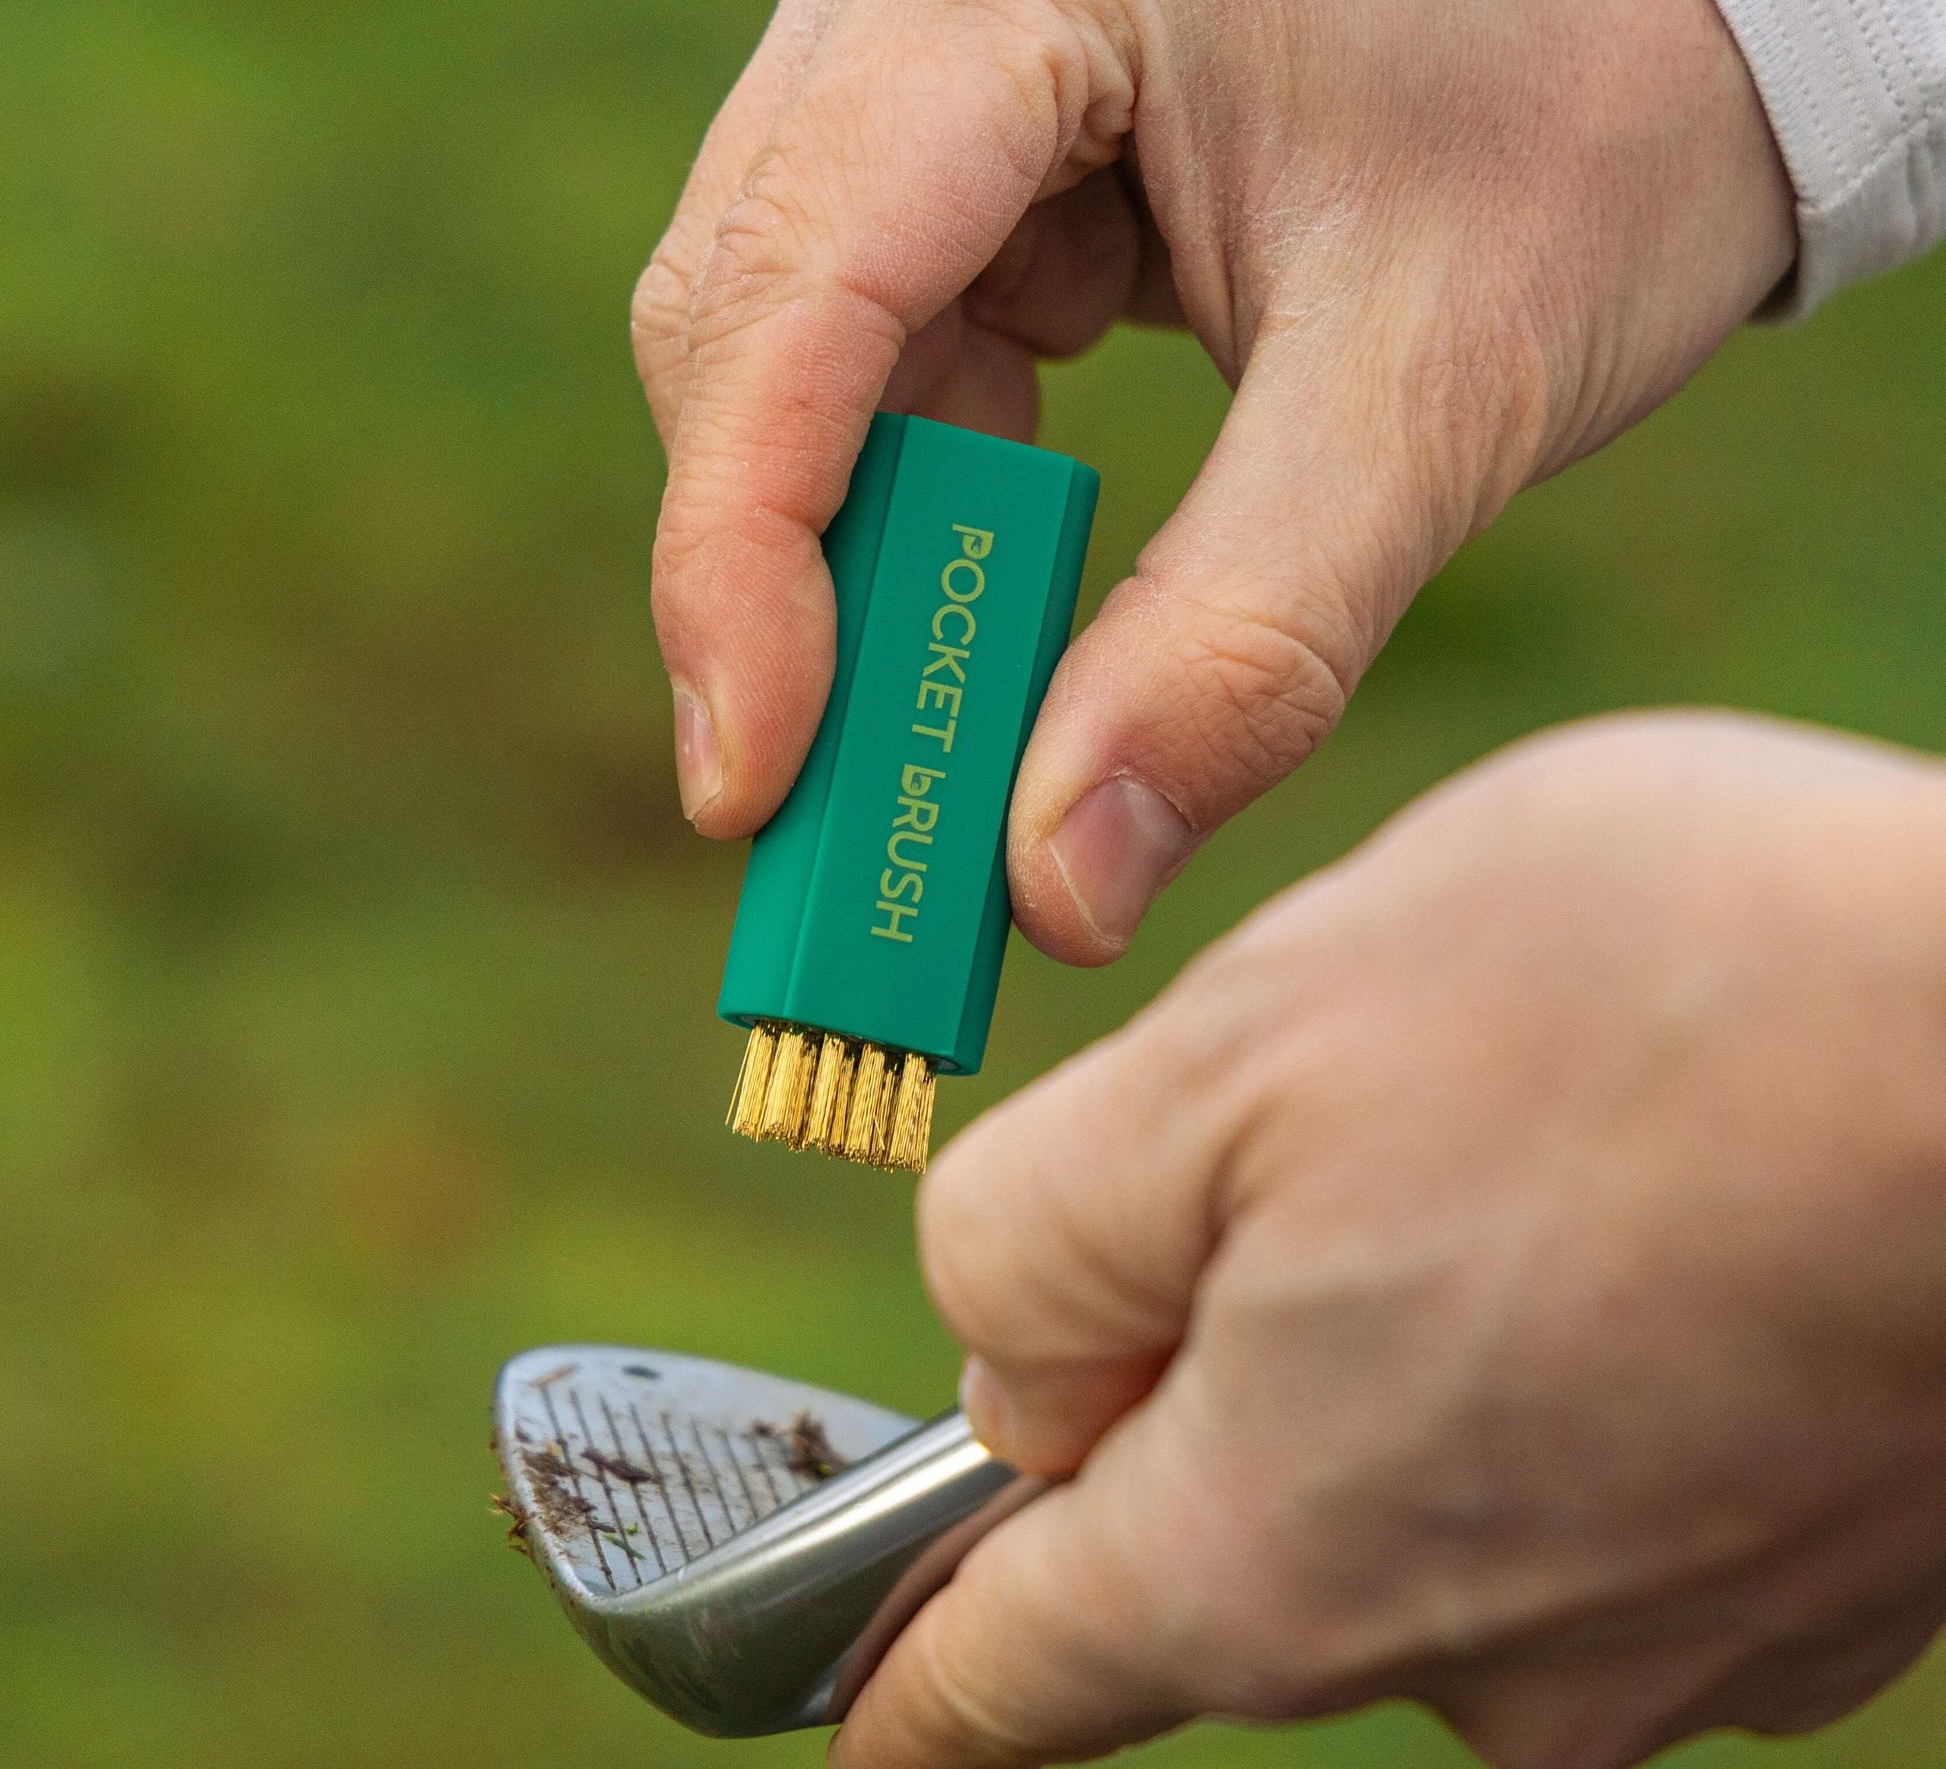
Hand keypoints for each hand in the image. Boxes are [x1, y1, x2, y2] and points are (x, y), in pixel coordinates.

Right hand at [638, 0, 1794, 962]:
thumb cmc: (1594, 121)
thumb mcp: (1435, 393)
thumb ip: (1239, 649)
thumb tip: (1053, 895)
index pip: (796, 279)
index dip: (737, 554)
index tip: (750, 786)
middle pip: (747, 310)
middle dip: (785, 576)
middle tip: (838, 801)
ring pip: (784, 325)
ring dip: (850, 534)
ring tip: (956, 687)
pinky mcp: (956, 80)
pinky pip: (867, 312)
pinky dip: (916, 466)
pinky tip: (1005, 542)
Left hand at [832, 713, 1945, 1768]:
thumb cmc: (1638, 997)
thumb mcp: (1234, 1049)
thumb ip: (1043, 1243)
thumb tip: (1015, 1378)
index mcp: (1280, 1550)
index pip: (1019, 1678)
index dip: (914, 1683)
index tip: (855, 1723)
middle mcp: (1478, 1657)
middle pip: (1224, 1546)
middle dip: (1196, 1379)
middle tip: (1294, 1155)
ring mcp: (1670, 1638)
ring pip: (1420, 1492)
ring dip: (1405, 1336)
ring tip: (1511, 1143)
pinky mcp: (1811, 1571)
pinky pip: (1592, 1477)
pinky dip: (1559, 1354)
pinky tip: (1640, 1205)